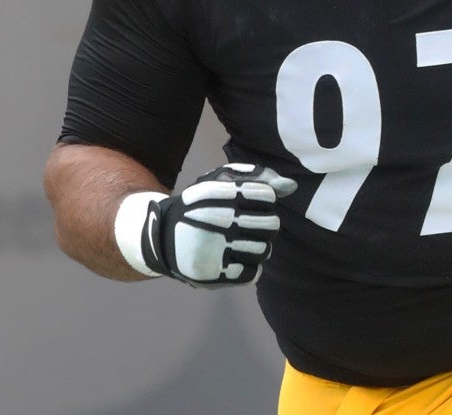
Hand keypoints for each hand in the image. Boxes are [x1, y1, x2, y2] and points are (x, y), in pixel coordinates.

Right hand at [139, 163, 296, 287]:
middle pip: (271, 224)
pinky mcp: (213, 275)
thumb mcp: (220, 181)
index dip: (264, 199)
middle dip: (264, 223)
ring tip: (240, 243)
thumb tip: (290, 187)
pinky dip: (248, 267)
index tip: (251, 203)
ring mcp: (215, 250)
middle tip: (248, 225)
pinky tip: (234, 259)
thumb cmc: (200, 206)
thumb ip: (256, 177)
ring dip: (257, 246)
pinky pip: (253, 273)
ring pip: (264, 250)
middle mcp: (215, 220)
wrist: (161, 237)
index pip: (266, 196)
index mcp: (217, 192)